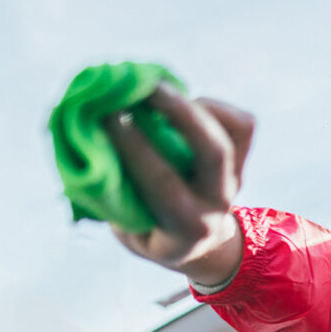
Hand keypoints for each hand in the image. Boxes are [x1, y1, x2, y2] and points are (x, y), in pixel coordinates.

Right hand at [105, 83, 253, 284]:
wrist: (199, 246)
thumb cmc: (149, 229)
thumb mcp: (128, 227)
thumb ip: (112, 191)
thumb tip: (87, 137)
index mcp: (186, 227)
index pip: (163, 183)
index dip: (134, 146)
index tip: (106, 116)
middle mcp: (217, 203)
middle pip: (213, 152)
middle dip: (178, 114)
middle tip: (144, 86)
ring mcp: (234, 180)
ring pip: (233, 134)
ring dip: (194, 105)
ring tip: (156, 86)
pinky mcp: (243, 160)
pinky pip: (241, 124)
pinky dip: (212, 105)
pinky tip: (183, 101)